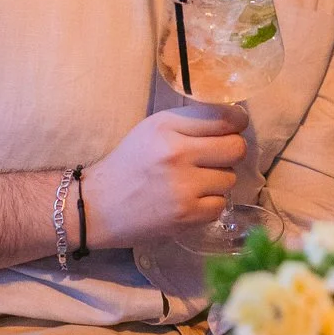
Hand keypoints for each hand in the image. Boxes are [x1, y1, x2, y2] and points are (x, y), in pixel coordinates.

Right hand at [82, 103, 248, 246]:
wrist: (97, 206)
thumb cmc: (129, 163)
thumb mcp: (152, 129)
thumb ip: (190, 122)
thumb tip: (234, 121)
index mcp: (167, 127)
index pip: (224, 119)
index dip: (236, 123)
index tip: (233, 128)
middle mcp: (177, 154)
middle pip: (236, 148)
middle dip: (230, 153)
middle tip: (215, 159)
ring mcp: (183, 187)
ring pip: (229, 179)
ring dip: (217, 181)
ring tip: (193, 183)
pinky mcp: (187, 216)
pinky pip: (220, 205)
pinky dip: (209, 204)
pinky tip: (190, 201)